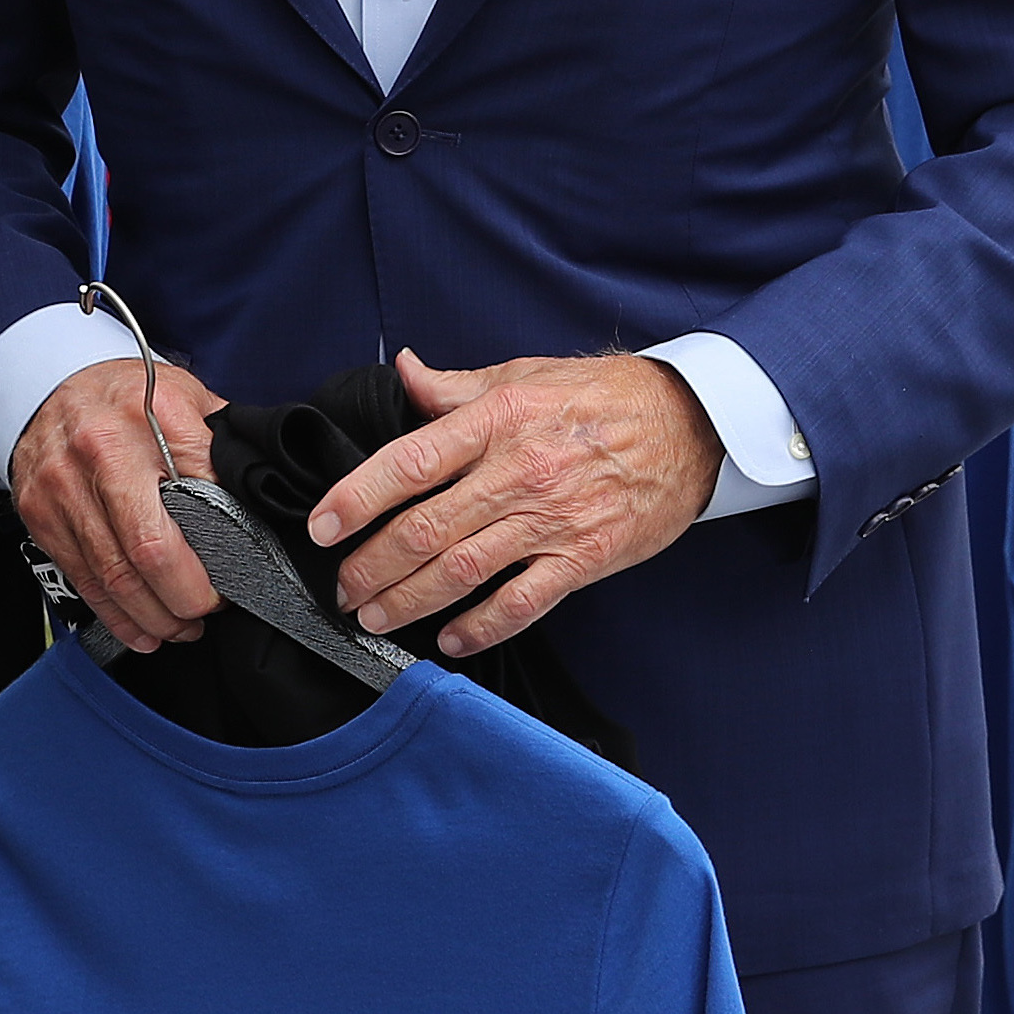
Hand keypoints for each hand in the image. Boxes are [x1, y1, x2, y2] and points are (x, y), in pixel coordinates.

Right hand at [12, 352, 229, 655]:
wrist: (49, 380)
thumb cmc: (126, 395)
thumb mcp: (185, 397)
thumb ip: (219, 444)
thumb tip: (262, 495)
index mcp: (150, 414)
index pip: (202, 494)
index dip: (225, 547)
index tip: (240, 571)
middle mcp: (101, 451)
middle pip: (151, 550)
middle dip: (187, 597)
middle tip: (208, 611)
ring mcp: (64, 487)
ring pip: (115, 576)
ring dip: (154, 616)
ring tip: (181, 628)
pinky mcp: (41, 516)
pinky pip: (83, 579)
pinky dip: (115, 615)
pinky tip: (142, 629)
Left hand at [307, 348, 722, 657]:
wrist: (690, 426)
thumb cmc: (602, 397)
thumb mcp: (524, 375)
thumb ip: (456, 387)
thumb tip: (405, 373)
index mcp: (498, 421)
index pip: (410, 462)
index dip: (358, 497)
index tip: (323, 525)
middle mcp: (519, 472)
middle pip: (426, 528)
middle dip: (372, 565)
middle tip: (342, 588)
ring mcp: (552, 519)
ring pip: (462, 571)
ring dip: (408, 601)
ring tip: (375, 617)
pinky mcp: (583, 558)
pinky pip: (522, 603)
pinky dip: (480, 627)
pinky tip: (449, 640)